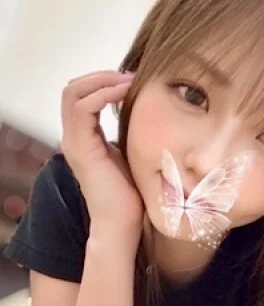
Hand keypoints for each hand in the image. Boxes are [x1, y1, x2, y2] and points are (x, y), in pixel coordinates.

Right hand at [61, 70, 143, 228]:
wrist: (122, 221)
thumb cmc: (129, 192)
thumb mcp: (128, 155)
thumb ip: (124, 135)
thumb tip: (140, 115)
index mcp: (84, 138)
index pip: (81, 97)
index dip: (103, 82)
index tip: (132, 81)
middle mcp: (74, 137)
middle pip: (73, 89)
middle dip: (101, 76)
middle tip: (129, 76)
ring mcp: (75, 142)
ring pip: (74, 93)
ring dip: (102, 81)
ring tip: (129, 81)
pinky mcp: (82, 148)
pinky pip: (84, 108)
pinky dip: (104, 94)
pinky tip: (126, 93)